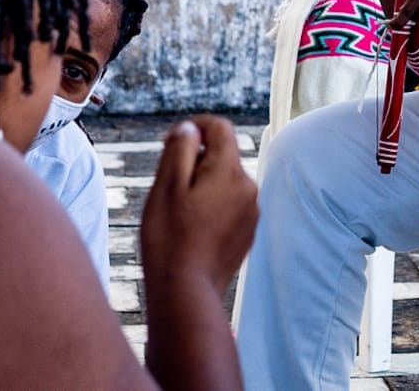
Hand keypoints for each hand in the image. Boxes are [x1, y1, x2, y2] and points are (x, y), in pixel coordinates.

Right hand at [140, 116, 258, 296]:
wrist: (187, 292)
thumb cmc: (170, 239)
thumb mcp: (166, 187)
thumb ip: (181, 149)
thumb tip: (191, 128)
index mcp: (230, 171)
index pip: (220, 127)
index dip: (194, 127)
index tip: (169, 142)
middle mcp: (249, 187)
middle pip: (222, 155)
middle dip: (195, 160)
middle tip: (167, 185)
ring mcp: (251, 211)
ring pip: (225, 181)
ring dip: (203, 184)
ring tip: (177, 212)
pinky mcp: (248, 231)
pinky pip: (230, 204)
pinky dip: (212, 205)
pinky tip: (191, 229)